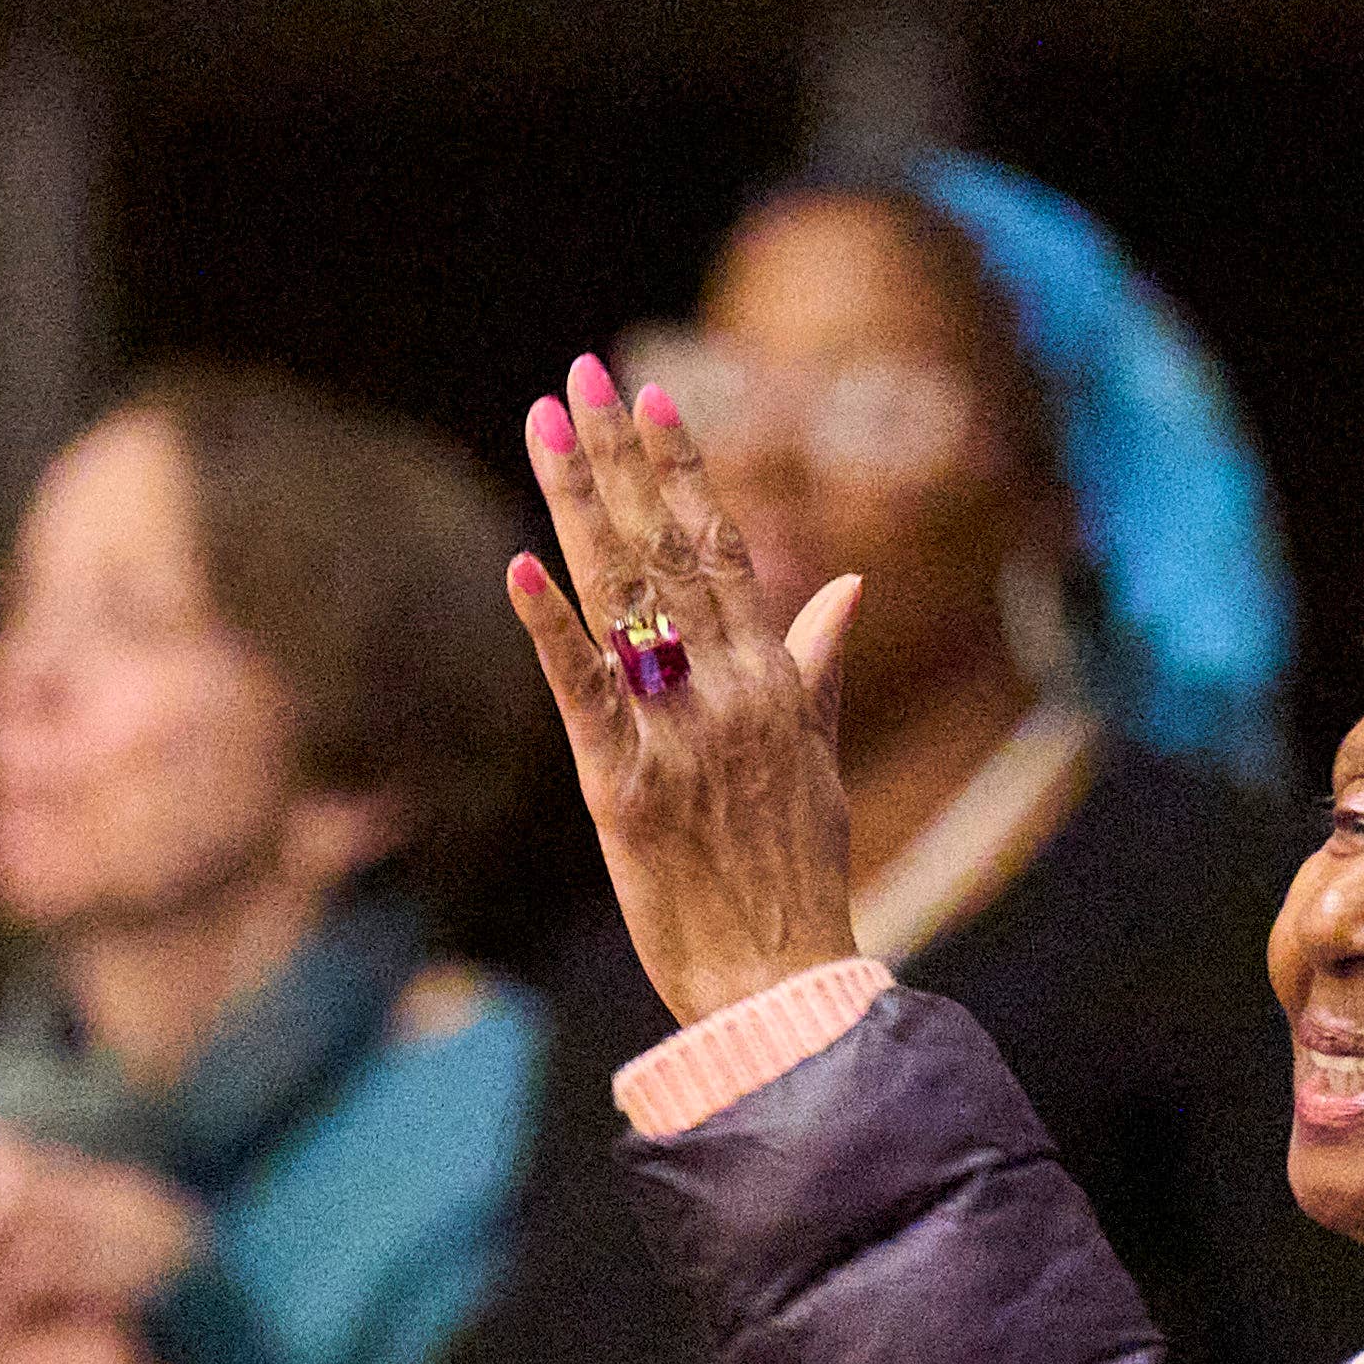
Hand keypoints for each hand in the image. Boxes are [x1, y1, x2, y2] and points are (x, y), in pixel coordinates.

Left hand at [505, 353, 872, 1031]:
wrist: (784, 987)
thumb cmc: (798, 883)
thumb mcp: (819, 764)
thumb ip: (819, 668)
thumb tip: (844, 589)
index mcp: (774, 682)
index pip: (723, 551)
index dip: (684, 471)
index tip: (652, 400)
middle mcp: (731, 692)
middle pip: (666, 550)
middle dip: (620, 457)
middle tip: (580, 376)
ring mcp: (680, 736)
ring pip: (623, 598)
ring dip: (580, 505)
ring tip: (545, 426)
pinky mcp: (628, 790)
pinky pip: (584, 697)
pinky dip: (550, 631)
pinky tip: (518, 567)